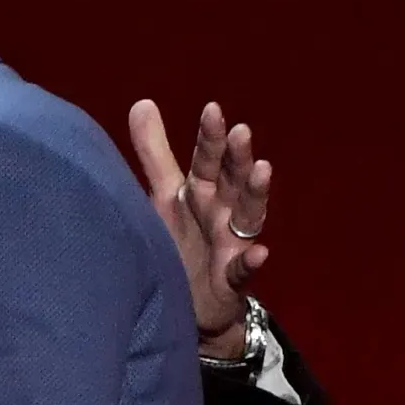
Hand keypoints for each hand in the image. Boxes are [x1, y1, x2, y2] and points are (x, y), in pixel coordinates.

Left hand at [129, 100, 271, 358]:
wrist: (189, 302)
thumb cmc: (180, 239)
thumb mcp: (164, 194)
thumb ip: (154, 152)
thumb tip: (143, 102)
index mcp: (203, 191)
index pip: (207, 159)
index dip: (210, 137)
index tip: (212, 109)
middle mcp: (222, 212)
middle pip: (232, 180)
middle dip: (237, 157)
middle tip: (240, 131)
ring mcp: (231, 245)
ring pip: (248, 216)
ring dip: (254, 194)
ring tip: (262, 170)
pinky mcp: (231, 280)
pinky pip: (243, 270)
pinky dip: (251, 262)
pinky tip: (260, 253)